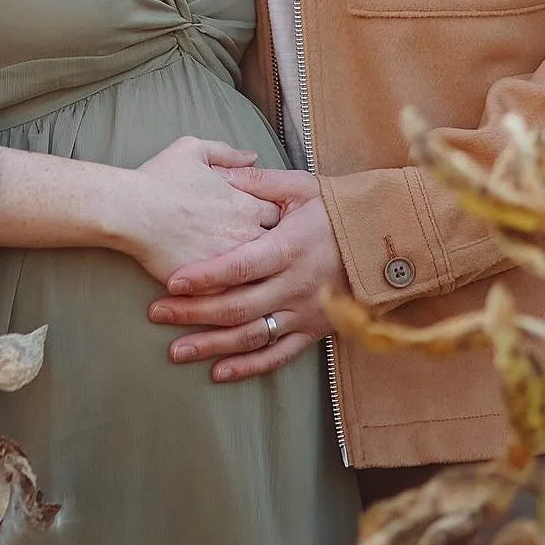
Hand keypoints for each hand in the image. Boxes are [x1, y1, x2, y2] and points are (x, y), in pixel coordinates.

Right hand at [121, 137, 280, 285]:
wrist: (131, 212)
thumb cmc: (159, 179)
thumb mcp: (194, 150)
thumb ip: (228, 153)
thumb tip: (251, 157)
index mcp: (248, 204)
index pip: (281, 217)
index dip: (274, 220)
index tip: (263, 223)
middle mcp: (246, 235)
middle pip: (277, 249)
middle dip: (273, 251)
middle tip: (261, 252)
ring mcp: (231, 263)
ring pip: (260, 278)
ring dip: (257, 277)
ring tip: (248, 276)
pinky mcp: (212, 287)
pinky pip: (233, 298)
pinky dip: (233, 296)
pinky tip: (227, 294)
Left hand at [149, 169, 351, 381]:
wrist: (387, 241)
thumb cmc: (338, 210)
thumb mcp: (301, 188)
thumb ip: (259, 183)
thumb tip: (220, 172)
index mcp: (290, 247)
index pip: (241, 266)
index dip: (206, 276)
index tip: (173, 281)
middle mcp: (296, 285)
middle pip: (238, 306)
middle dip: (194, 312)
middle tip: (157, 314)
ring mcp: (305, 312)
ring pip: (253, 336)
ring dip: (212, 345)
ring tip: (176, 350)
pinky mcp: (314, 330)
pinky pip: (279, 355)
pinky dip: (249, 367)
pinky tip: (219, 372)